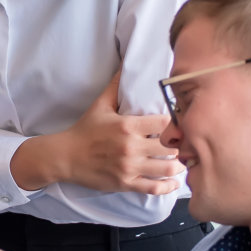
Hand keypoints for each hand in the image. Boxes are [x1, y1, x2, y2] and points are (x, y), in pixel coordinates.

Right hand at [10, 74, 180, 193]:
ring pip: (167, 168)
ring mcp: (129, 167)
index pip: (166, 122)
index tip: (180, 124)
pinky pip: (154, 187)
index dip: (177, 123)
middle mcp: (130, 147)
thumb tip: (126, 63)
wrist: (65, 156)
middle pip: (171, 146)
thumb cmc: (85, 130)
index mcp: (127, 125)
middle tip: (185, 144)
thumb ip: (116, 85)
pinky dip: (167, 186)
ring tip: (181, 162)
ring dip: (178, 166)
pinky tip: (172, 181)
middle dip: (181, 145)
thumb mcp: (100, 105)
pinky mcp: (125, 183)